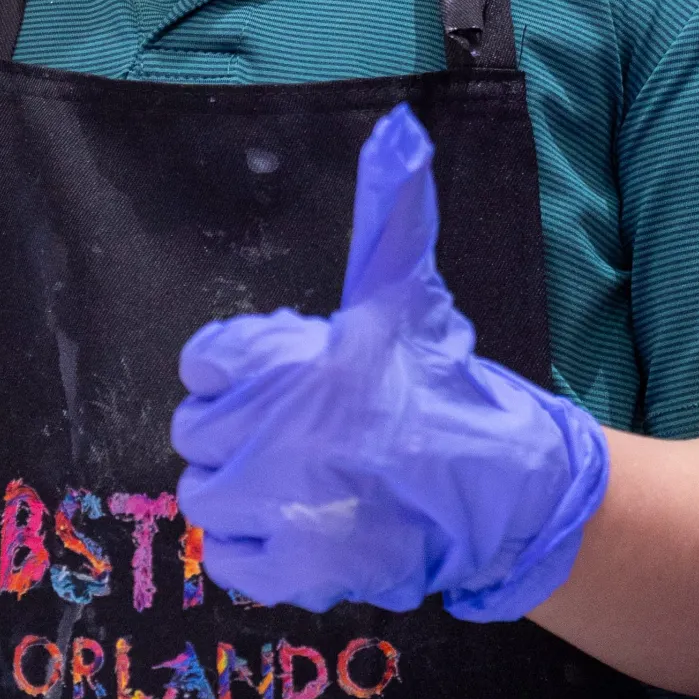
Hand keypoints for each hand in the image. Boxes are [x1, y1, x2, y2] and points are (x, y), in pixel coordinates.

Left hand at [172, 103, 607, 621]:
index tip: (287, 380)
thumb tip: (399, 132)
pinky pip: (229, 557)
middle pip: (197, 429)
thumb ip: (389, 215)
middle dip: (241, 429)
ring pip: (205, 495)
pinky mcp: (291, 566)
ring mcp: (276, 503)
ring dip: (244, 489)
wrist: (501, 486)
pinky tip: (301, 526)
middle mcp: (270, 429)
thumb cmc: (444, 383)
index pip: (205, 360)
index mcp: (290, 357)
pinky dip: (257, 547)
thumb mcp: (408, 293)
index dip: (242, 369)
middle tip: (298, 434)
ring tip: (297, 483)